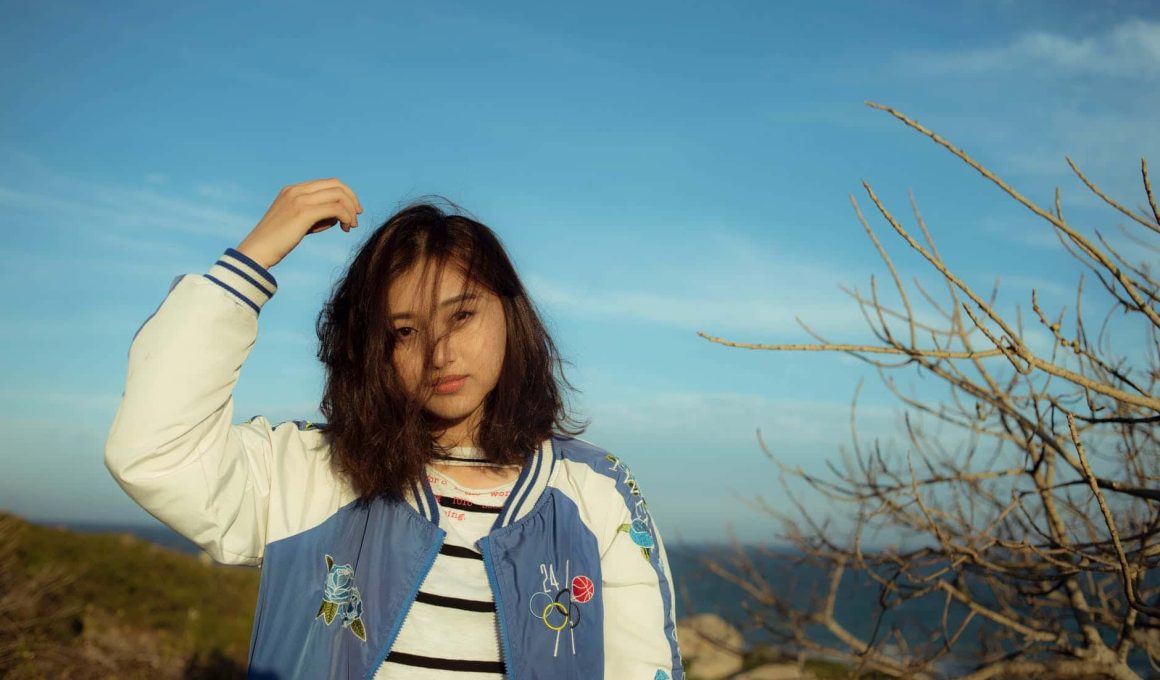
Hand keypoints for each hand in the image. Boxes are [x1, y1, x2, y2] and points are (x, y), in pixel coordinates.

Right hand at [235, 178, 362, 269]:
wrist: (257, 251)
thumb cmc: (277, 242)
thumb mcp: (296, 223)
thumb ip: (314, 215)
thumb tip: (336, 217)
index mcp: (293, 190)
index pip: (328, 183)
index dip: (345, 195)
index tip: (352, 211)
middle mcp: (296, 190)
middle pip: (336, 184)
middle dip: (352, 199)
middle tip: (356, 217)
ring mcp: (299, 199)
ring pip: (338, 195)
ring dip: (350, 211)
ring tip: (350, 227)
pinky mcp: (303, 212)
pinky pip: (335, 208)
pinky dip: (346, 217)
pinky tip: (345, 228)